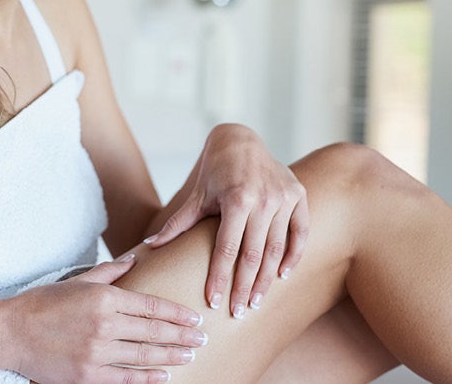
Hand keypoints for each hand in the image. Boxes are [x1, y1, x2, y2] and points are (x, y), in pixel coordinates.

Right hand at [4, 256, 206, 383]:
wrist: (9, 332)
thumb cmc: (42, 304)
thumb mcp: (77, 281)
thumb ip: (109, 272)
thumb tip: (134, 259)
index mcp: (104, 298)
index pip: (151, 306)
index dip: (177, 314)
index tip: (194, 319)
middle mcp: (104, 325)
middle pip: (154, 331)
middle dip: (182, 336)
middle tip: (201, 339)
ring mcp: (96, 352)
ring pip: (144, 356)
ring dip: (171, 356)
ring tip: (189, 356)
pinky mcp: (87, 374)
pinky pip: (125, 379)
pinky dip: (147, 379)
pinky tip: (163, 377)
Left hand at [144, 124, 308, 319]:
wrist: (242, 140)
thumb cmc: (216, 170)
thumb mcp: (197, 195)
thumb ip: (179, 222)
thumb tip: (151, 246)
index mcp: (236, 199)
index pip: (227, 249)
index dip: (220, 277)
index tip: (214, 302)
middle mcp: (264, 199)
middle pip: (254, 254)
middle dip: (245, 287)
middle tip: (238, 312)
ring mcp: (284, 197)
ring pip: (277, 248)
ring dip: (268, 278)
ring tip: (257, 301)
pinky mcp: (298, 195)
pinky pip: (300, 232)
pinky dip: (294, 256)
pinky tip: (283, 276)